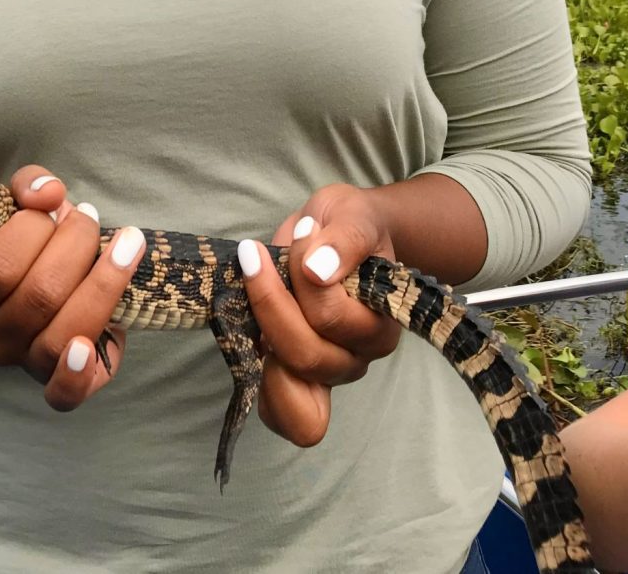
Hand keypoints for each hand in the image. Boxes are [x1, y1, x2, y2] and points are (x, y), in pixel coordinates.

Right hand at [0, 165, 145, 410]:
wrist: (23, 296)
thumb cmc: (26, 247)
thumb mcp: (19, 210)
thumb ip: (30, 187)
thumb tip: (49, 192)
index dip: (34, 231)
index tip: (59, 208)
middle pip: (41, 295)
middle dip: (78, 247)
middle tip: (91, 221)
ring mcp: (23, 362)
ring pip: (62, 336)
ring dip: (103, 285)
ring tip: (127, 247)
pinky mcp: (57, 382)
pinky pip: (61, 396)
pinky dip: (75, 377)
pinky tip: (91, 347)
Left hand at [239, 183, 400, 446]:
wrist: (341, 237)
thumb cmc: (347, 228)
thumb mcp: (350, 214)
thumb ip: (344, 239)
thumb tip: (318, 270)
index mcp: (379, 322)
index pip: (331, 318)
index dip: (302, 281)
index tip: (297, 234)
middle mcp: (357, 358)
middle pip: (308, 357)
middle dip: (271, 305)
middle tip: (255, 257)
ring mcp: (326, 376)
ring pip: (289, 395)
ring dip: (260, 345)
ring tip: (253, 299)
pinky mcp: (296, 384)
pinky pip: (278, 413)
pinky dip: (257, 383)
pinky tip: (248, 335)